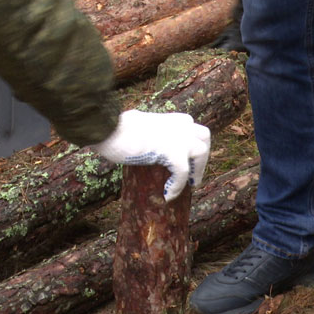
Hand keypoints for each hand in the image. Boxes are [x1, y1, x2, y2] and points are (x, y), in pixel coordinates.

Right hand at [91, 110, 210, 201]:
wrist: (109, 130)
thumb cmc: (114, 128)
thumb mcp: (136, 124)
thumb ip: (146, 130)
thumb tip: (140, 136)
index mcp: (170, 118)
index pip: (192, 127)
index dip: (193, 143)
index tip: (188, 158)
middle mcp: (179, 124)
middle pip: (204, 137)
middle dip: (201, 155)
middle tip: (193, 174)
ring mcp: (178, 137)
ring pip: (201, 153)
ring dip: (196, 170)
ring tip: (188, 185)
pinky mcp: (173, 153)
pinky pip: (183, 173)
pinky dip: (178, 186)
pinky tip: (168, 195)